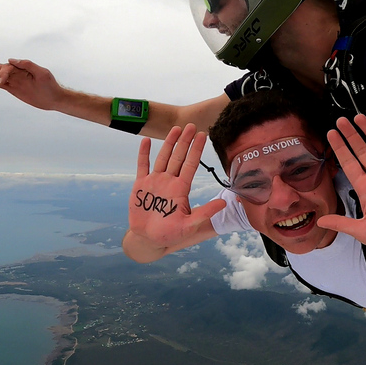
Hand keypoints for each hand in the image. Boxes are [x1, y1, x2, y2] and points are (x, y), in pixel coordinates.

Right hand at [0, 59, 62, 110]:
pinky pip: (0, 84)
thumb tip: (11, 60)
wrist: (54, 98)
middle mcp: (17, 72)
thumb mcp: (42, 73)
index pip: (8, 67)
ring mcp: (14, 80)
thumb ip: (28, 65)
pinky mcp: (13, 88)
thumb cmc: (50, 85)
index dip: (2, 73)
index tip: (1, 82)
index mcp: (23, 67)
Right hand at [128, 124, 225, 249]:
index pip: (191, 165)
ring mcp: (155, 181)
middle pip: (178, 157)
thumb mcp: (190, 225)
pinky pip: (142, 166)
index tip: (204, 135)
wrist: (149, 239)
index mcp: (181, 189)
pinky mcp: (141, 185)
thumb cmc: (170, 234)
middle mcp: (169, 181)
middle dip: (185, 141)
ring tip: (175, 128)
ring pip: (163, 157)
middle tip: (191, 125)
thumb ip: (205, 213)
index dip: (197, 150)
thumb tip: (224, 203)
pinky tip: (146, 140)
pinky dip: (143, 154)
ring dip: (168, 143)